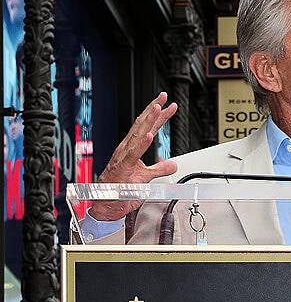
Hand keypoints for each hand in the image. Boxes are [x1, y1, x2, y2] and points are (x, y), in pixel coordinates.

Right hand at [91, 92, 178, 220]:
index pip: (147, 129)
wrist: (106, 204)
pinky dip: (141, 144)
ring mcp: (123, 157)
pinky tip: (149, 135)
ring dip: (148, 121)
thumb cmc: (121, 191)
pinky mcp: (122, 168)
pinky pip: (133, 154)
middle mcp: (127, 149)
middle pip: (142, 126)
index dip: (158, 116)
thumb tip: (173, 164)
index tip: (168, 105)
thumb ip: (160, 169)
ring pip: (137, 135)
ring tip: (158, 108)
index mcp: (133, 150)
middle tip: (164, 97)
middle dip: (154, 110)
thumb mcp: (146, 178)